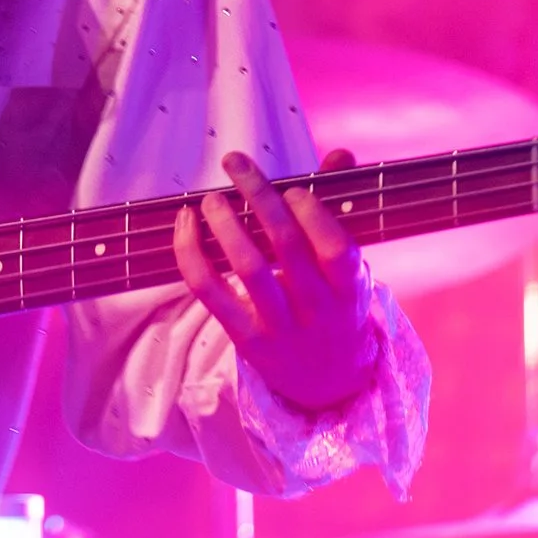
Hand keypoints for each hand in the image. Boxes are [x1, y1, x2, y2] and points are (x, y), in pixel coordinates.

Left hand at [174, 148, 373, 415]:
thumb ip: (338, 209)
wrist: (331, 385)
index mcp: (351, 289)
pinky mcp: (246, 338)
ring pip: (248, 269)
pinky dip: (192, 253)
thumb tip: (340, 152)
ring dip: (225, 225)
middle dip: (258, 197)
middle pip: (286, 248)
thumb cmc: (337, 307)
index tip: (292, 187)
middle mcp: (318, 309)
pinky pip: (210, 291)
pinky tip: (186, 223)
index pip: (336, 248)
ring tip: (211, 197)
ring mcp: (281, 327)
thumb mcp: (350, 268)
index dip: (313, 214)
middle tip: (234, 162)